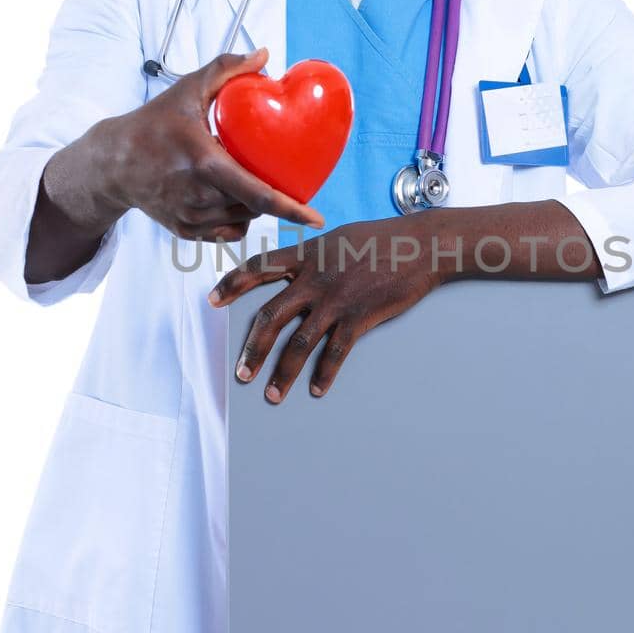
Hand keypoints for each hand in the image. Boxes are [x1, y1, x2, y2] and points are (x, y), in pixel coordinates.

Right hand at [100, 47, 324, 241]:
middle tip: (266, 170)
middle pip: (254, 207)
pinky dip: (236, 219)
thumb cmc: (152, 124)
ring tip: (242, 178)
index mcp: (204, 164)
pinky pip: (226, 232)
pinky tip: (229, 198)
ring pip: (242, 220)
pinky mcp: (184, 231)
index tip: (316, 218)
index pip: (257, 195)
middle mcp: (198, 197)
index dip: (291, 209)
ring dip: (253, 206)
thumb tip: (264, 55)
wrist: (112, 163)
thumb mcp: (187, 90)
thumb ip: (225, 69)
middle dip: (270, 194)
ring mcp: (190, 218)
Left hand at [208, 218, 439, 401]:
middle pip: (271, 316)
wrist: (420, 245)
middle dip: (253, 348)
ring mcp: (336, 300)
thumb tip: (296, 266)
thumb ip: (313, 254)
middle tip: (241, 372)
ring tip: (272, 394)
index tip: (213, 300)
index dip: (232, 284)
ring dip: (283, 373)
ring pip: (299, 343)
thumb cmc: (382, 238)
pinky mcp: (359, 317)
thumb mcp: (338, 237)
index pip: (258, 268)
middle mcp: (314, 279)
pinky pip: (335, 352)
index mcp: (306, 255)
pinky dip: (325, 374)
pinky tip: (317, 389)